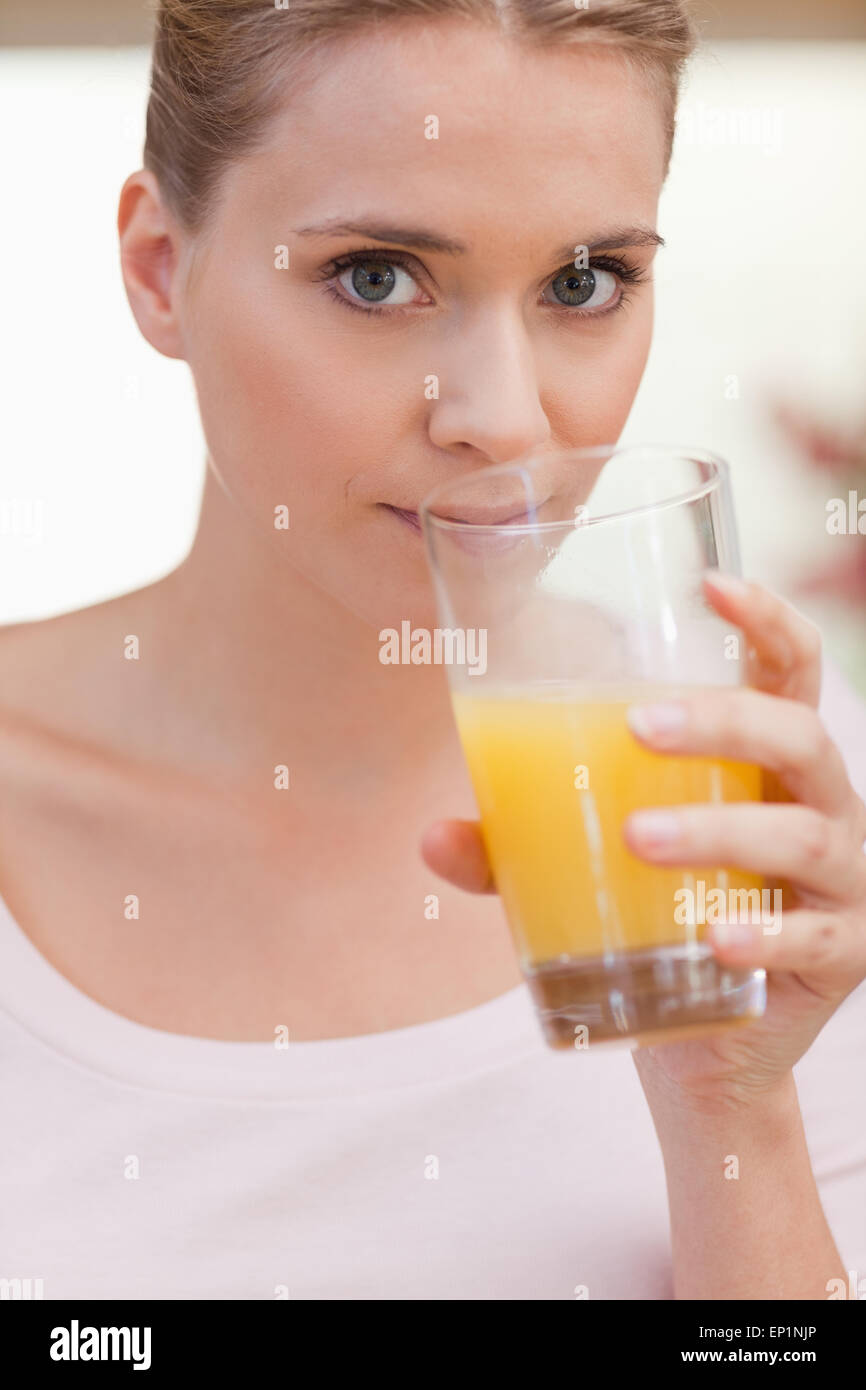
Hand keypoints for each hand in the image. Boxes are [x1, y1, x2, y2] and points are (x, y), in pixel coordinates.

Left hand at [421, 574, 865, 1115]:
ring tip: (639, 837)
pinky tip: (718, 939)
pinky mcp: (841, 957)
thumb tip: (430, 839)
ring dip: (720, 827)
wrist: (706, 1049)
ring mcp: (842, 884)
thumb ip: (514, 848)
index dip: (765, 619)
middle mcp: (820, 809)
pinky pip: (813, 938)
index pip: (789, 671)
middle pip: (796, 736)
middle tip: (634, 725)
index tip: (710, 582)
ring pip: (802, 834)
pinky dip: (765, 934)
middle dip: (720, 721)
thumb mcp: (585, 871)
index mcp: (767, 767)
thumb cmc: (655, 923)